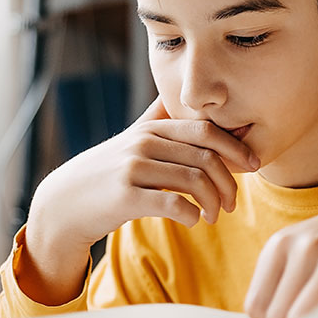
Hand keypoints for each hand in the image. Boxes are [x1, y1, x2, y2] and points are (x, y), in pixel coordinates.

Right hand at [20, 98, 259, 304]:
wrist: (64, 205)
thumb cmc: (105, 175)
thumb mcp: (129, 139)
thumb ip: (155, 119)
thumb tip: (176, 95)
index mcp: (151, 129)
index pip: (205, 130)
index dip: (235, 147)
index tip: (253, 165)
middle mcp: (144, 143)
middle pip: (205, 156)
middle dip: (229, 181)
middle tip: (234, 203)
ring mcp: (133, 169)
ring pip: (194, 181)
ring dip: (214, 203)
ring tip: (214, 216)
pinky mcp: (125, 197)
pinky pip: (173, 205)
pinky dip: (192, 215)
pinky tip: (194, 221)